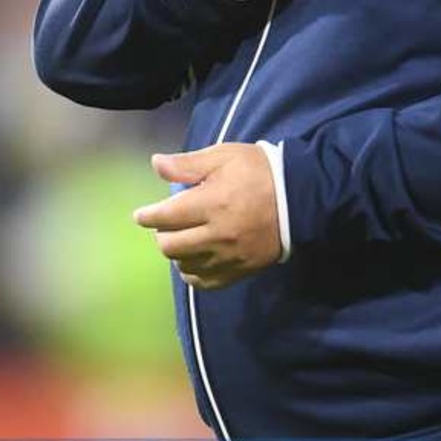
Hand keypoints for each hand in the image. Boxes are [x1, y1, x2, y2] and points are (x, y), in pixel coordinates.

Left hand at [133, 145, 281, 289]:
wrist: (299, 197)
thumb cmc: (257, 172)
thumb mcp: (223, 157)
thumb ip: (187, 164)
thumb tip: (155, 164)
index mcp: (212, 204)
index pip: (166, 217)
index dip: (148, 216)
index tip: (141, 216)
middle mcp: (218, 235)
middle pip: (171, 246)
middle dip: (161, 234)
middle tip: (166, 225)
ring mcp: (230, 257)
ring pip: (185, 265)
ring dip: (177, 253)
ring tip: (182, 239)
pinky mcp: (241, 270)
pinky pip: (206, 282)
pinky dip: (194, 273)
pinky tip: (194, 260)